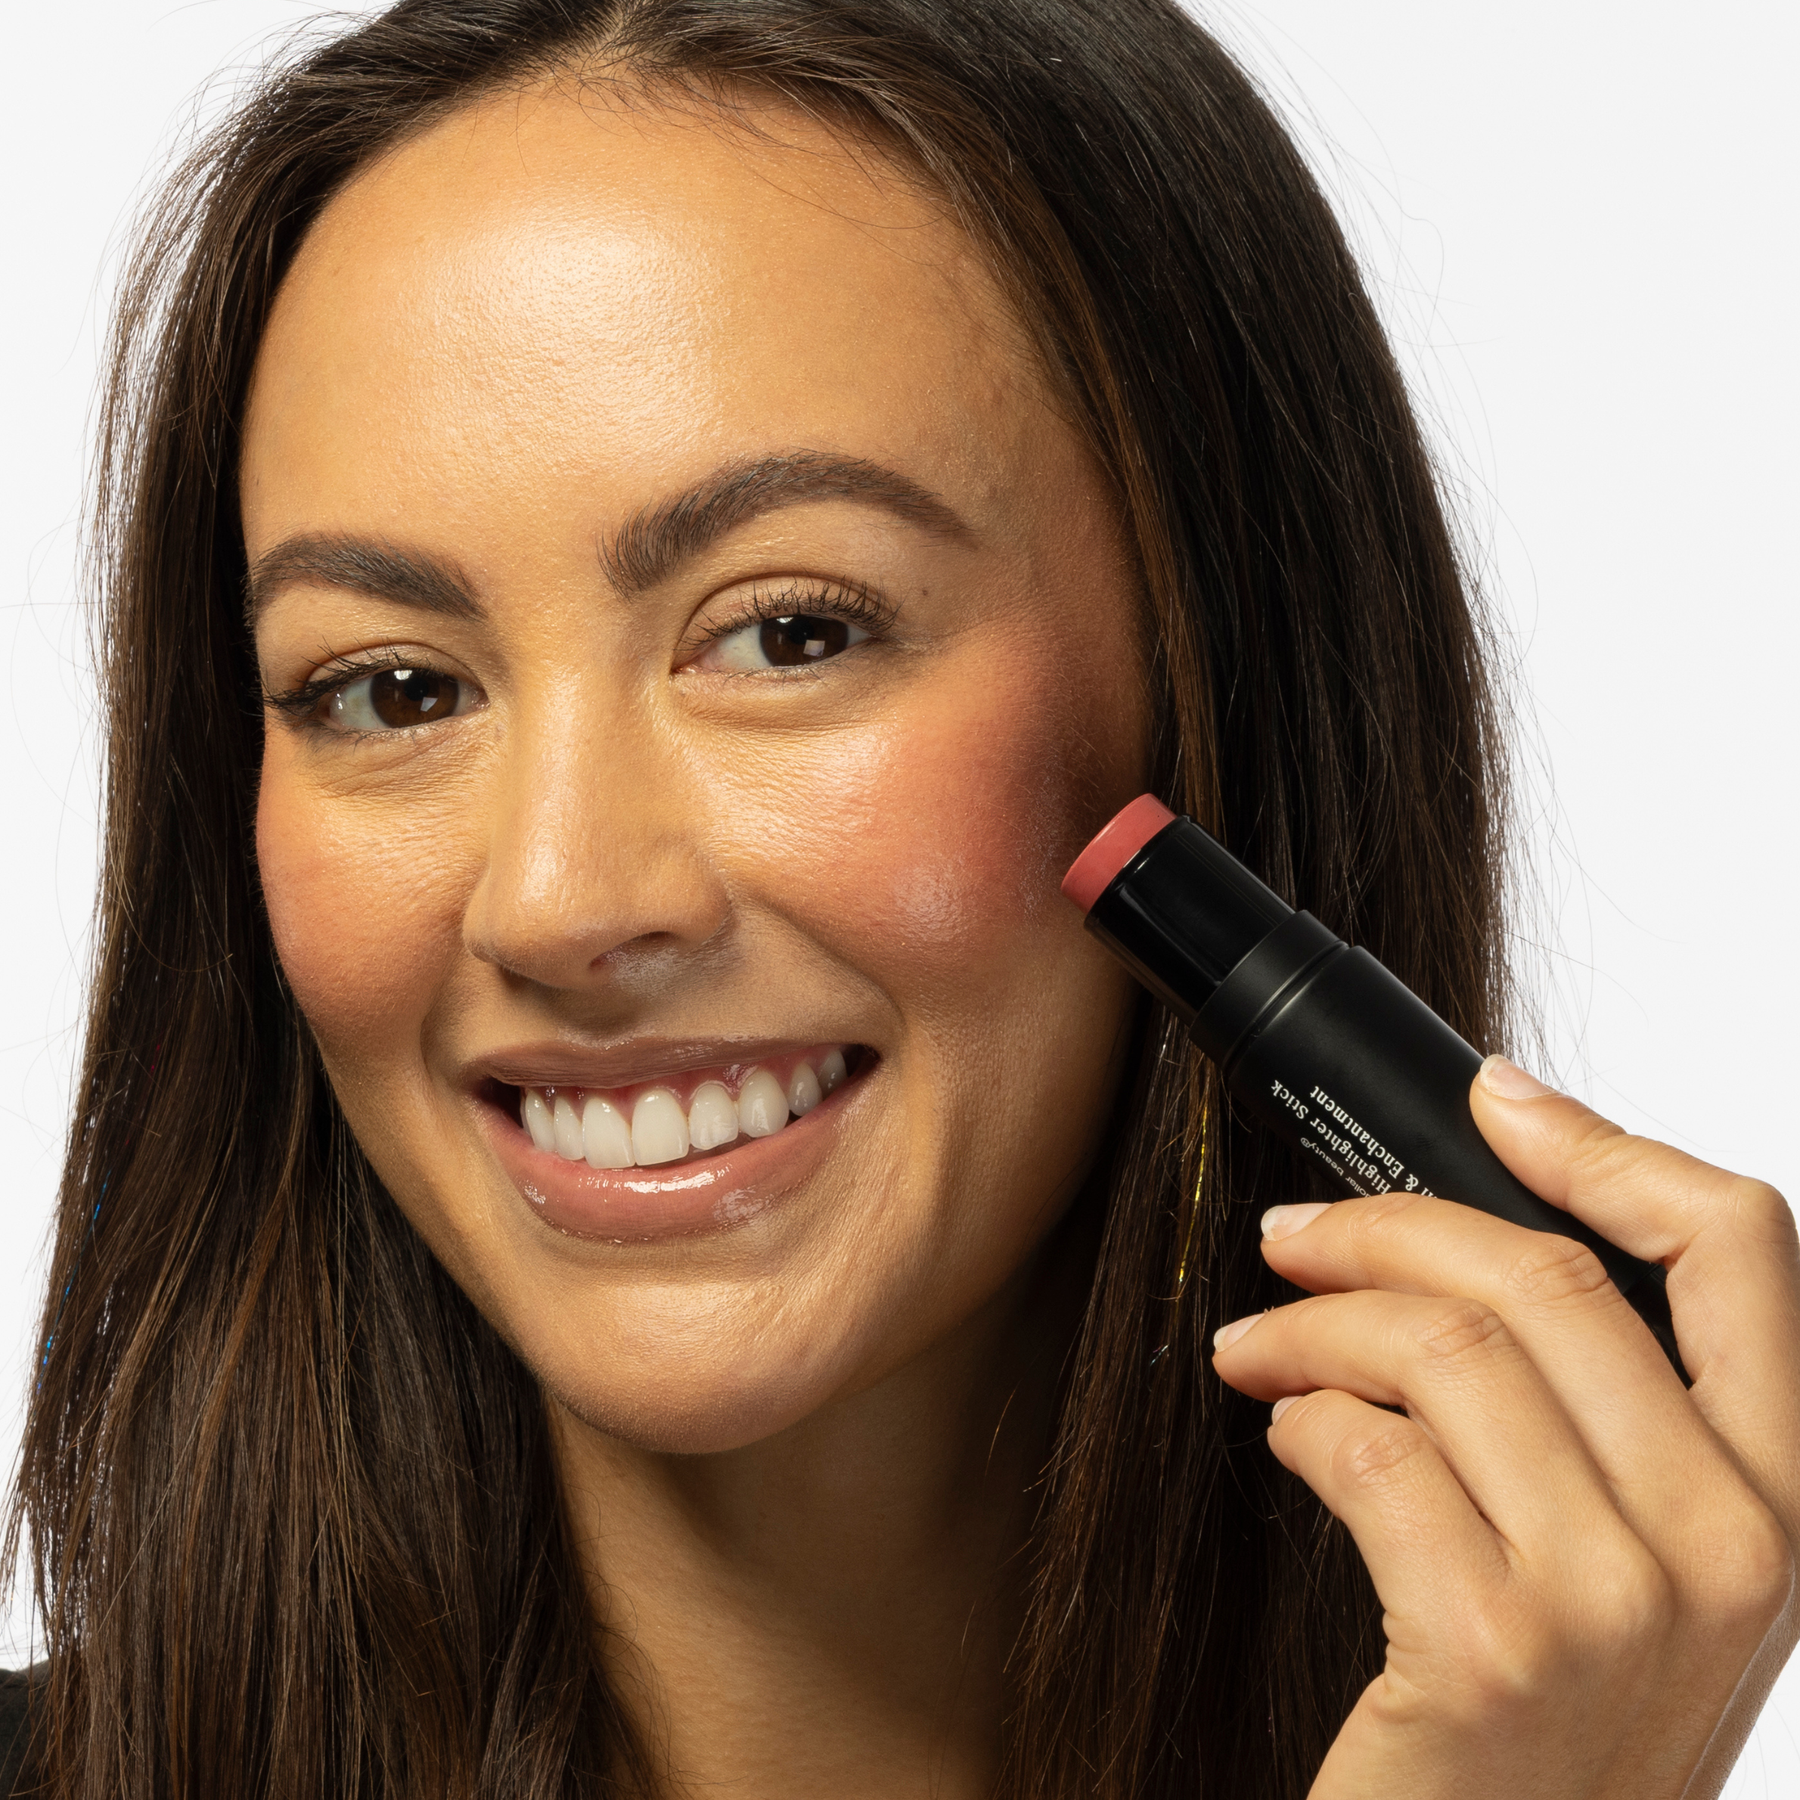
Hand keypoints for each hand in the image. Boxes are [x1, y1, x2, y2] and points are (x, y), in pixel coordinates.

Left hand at [1210, 1056, 1799, 1798]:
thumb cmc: (1556, 1716)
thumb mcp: (1636, 1559)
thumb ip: (1607, 1412)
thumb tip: (1481, 1228)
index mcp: (1788, 1496)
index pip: (1743, 1247)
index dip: (1605, 1144)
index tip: (1492, 1098)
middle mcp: (1735, 1543)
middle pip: (1545, 1277)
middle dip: (1383, 1226)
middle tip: (1293, 1235)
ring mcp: (1619, 1602)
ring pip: (1439, 1349)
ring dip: (1313, 1323)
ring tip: (1256, 1343)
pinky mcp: (1491, 1648)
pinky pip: (1367, 1450)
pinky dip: (1298, 1418)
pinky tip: (1284, 1435)